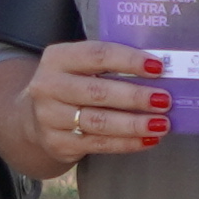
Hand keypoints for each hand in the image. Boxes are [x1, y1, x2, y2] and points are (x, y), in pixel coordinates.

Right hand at [6, 40, 175, 172]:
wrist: (33, 119)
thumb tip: (159, 70)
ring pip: (99, 121)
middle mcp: (49, 86)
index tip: (158, 67)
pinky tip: (148, 139)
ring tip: (162, 123)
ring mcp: (51, 117)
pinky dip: (127, 143)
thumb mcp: (79, 67)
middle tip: (164, 100)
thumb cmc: (71, 86)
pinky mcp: (58, 143)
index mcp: (58, 58)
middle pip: (98, 91)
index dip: (129, 60)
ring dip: (135, 124)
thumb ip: (110, 64)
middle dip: (135, 96)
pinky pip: (99, 144)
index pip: (97, 55)